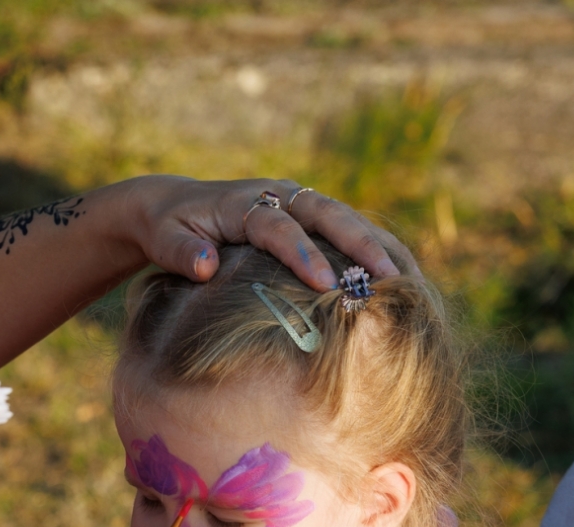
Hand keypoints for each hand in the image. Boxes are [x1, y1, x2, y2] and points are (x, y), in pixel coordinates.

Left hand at [118, 175, 418, 290]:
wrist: (172, 205)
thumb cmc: (168, 228)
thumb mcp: (165, 239)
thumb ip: (184, 253)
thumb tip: (207, 266)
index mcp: (244, 202)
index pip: (278, 227)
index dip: (303, 253)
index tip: (325, 284)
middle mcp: (277, 195)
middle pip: (327, 214)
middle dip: (360, 245)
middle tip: (389, 280)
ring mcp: (296, 202)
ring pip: (345, 217)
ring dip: (377, 245)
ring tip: (408, 281)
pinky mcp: (307, 216)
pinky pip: (346, 228)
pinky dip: (373, 247)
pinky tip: (399, 276)